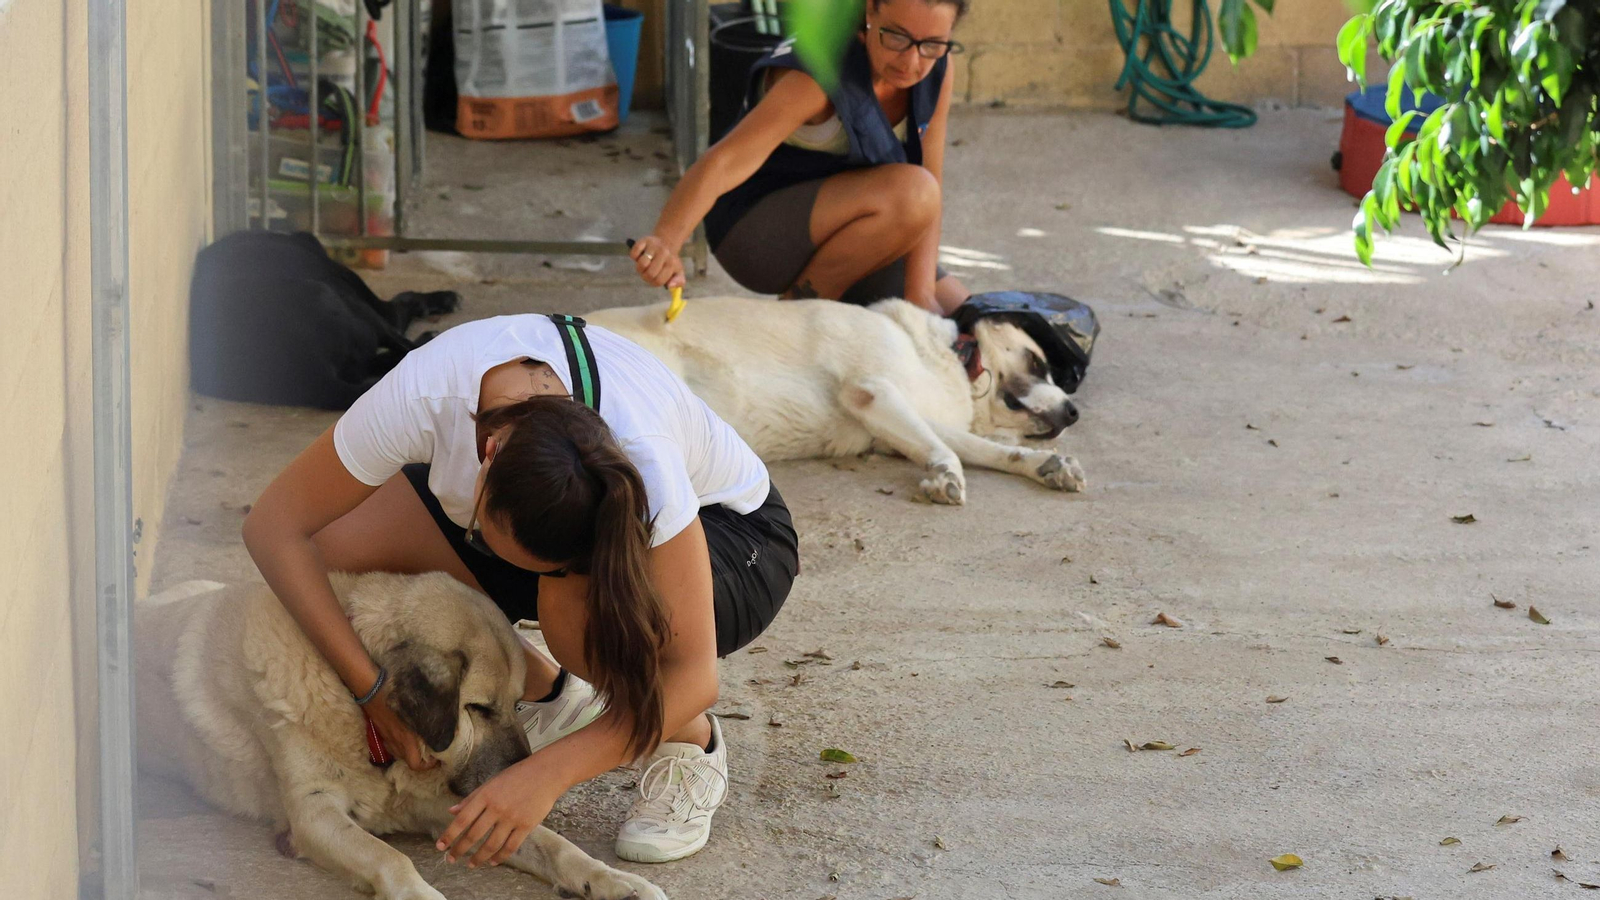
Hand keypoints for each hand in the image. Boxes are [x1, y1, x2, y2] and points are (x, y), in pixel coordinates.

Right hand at [366, 685, 436, 771]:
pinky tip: (406, 732)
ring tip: (419, 742)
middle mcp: (395, 742)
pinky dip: (400, 743)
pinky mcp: (380, 730)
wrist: (372, 688)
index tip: (436, 758)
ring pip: (398, 753)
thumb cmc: (397, 696)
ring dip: (409, 752)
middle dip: (420, 758)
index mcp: (406, 739)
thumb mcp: (420, 707)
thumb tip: (450, 725)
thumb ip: (433, 718)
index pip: (415, 764)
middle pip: (407, 760)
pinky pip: (391, 744)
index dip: (427, 765)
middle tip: (430, 749)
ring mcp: (386, 737)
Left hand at [437, 758, 558, 867]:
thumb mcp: (491, 782)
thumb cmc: (518, 776)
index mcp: (486, 795)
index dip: (449, 834)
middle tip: (451, 859)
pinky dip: (500, 857)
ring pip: (491, 844)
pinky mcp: (526, 825)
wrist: (547, 773)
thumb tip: (451, 811)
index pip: (462, 819)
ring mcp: (512, 818)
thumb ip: (471, 798)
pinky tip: (493, 861)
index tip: (440, 846)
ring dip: (479, 858)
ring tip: (471, 864)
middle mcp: (497, 808)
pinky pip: (510, 846)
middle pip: (474, 835)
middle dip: (460, 850)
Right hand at [630, 235, 685, 288]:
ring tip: (644, 265)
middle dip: (646, 276)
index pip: (658, 281)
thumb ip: (679, 281)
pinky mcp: (643, 241)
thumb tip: (670, 286)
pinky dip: (634, 257)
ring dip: (640, 268)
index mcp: (671, 263)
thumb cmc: (670, 262)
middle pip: (650, 274)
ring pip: (642, 264)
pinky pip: (634, 253)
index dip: (653, 282)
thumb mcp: (678, 272)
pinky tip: (640, 256)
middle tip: (647, 272)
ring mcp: (653, 246)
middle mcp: (663, 253)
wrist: (667, 242)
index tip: (654, 278)